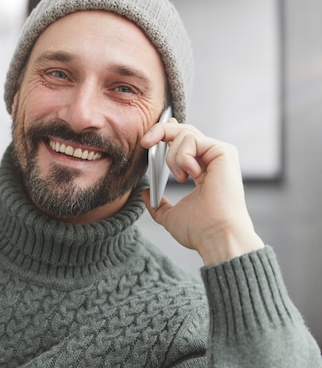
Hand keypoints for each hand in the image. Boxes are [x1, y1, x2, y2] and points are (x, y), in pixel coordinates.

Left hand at [140, 119, 263, 265]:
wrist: (216, 236)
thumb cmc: (200, 231)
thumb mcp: (170, 216)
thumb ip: (158, 204)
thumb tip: (145, 194)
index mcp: (202, 171)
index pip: (184, 142)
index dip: (166, 132)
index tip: (148, 139)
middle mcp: (212, 160)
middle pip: (184, 130)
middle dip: (160, 131)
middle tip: (144, 143)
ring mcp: (219, 155)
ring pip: (185, 134)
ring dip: (172, 157)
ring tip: (180, 178)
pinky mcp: (224, 153)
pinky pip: (192, 140)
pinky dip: (183, 157)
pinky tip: (190, 175)